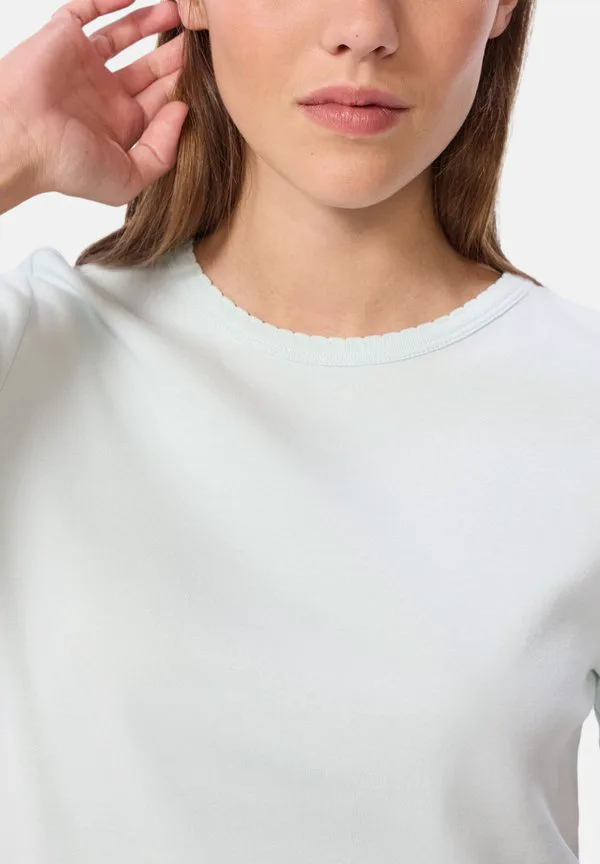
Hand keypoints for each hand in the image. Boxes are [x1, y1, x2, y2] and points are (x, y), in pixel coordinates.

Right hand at [0, 0, 188, 205]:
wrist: (19, 138)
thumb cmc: (67, 165)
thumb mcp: (128, 177)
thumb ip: (163, 151)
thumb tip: (183, 111)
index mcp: (121, 127)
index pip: (160, 100)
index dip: (184, 84)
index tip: (210, 69)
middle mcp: (104, 95)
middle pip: (148, 68)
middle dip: (174, 53)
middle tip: (201, 35)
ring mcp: (83, 65)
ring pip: (123, 36)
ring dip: (150, 22)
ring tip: (178, 9)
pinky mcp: (63, 37)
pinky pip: (88, 10)